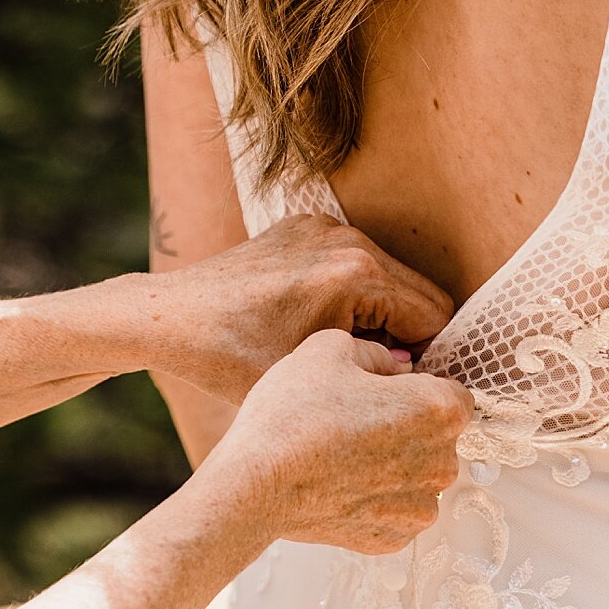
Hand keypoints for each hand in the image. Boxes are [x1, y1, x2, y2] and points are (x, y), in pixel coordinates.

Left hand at [142, 215, 455, 404]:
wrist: (172, 317)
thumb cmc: (231, 357)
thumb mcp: (311, 379)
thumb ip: (379, 377)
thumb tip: (421, 374)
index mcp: (357, 274)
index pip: (436, 316)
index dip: (427, 358)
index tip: (399, 384)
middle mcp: (349, 238)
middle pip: (420, 292)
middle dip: (407, 334)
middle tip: (372, 371)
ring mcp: (325, 226)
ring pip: (391, 276)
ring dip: (380, 313)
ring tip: (339, 349)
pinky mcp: (305, 224)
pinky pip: (355, 260)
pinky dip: (350, 291)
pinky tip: (314, 321)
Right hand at [199, 330, 473, 553]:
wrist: (253, 485)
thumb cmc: (290, 416)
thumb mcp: (327, 348)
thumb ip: (374, 351)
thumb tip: (392, 367)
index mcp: (439, 409)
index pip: (451, 392)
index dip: (413, 388)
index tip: (379, 392)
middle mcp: (442, 463)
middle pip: (436, 437)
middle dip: (405, 428)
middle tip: (351, 422)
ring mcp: (419, 507)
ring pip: (416, 477)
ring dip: (391, 467)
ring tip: (340, 456)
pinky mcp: (392, 538)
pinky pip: (393, 511)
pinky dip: (372, 500)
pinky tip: (336, 486)